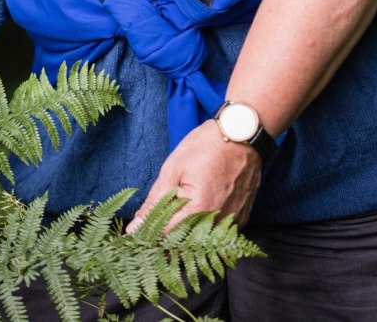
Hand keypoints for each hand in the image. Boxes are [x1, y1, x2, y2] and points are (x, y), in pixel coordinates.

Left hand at [126, 118, 261, 234]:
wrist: (242, 133)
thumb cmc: (206, 146)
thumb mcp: (173, 169)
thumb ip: (154, 202)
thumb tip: (134, 229)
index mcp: (198, 210)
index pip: (165, 237)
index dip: (147, 236)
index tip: (134, 237)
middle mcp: (218, 223)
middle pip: (184, 244)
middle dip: (165, 238)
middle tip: (152, 224)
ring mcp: (233, 223)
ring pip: (201, 241)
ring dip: (185, 234)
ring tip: (176, 213)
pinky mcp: (241, 219)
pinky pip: (217, 233)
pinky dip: (204, 227)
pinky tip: (196, 212)